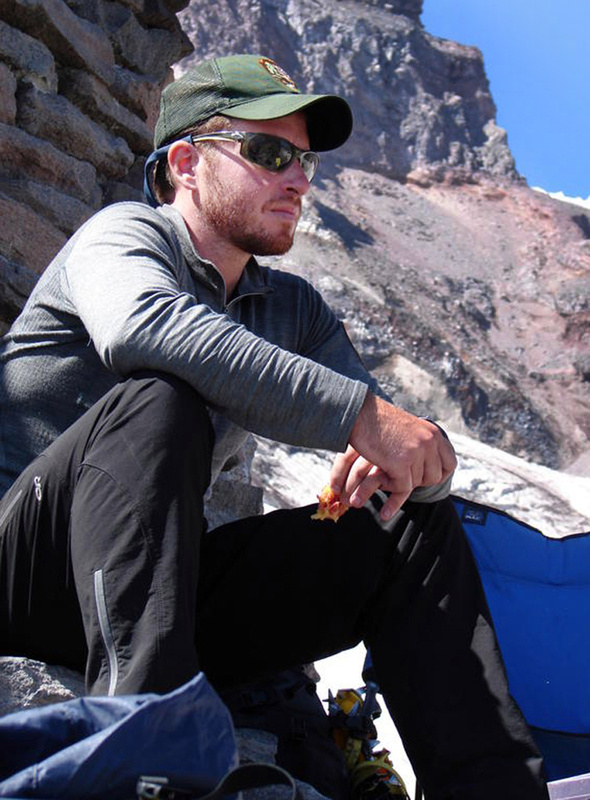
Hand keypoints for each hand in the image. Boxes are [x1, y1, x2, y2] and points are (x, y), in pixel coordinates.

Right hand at [332, 393, 456, 519]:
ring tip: (385, 468)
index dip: (439, 474)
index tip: (426, 478)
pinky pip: (402, 488)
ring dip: (400, 481)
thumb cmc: (378, 422)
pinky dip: (391, 489)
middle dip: (417, 480)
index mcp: (433, 433)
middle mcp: (429, 442)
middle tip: (399, 474)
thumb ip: (422, 444)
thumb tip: (431, 465)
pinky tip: (382, 480)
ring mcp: (416, 452)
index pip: (450, 463)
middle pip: (433, 478)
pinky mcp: (401, 463)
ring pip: (416, 483)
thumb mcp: (409, 429)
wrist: (358, 413)